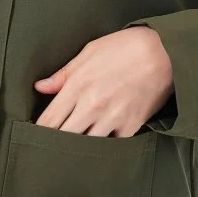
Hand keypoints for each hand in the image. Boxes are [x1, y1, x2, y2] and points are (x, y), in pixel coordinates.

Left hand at [32, 25, 173, 136]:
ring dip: (79, 146)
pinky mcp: (131, 126)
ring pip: (87, 145)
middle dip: (54, 143)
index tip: (33, 136)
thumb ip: (62, 74)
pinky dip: (105, 145)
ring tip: (73, 148)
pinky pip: (112, 144)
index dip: (38, 131)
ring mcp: (112, 118)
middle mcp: (93, 106)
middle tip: (48, 147)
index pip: (49, 119)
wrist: (164, 53)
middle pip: (63, 137)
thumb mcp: (88, 53)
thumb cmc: (125, 48)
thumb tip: (40, 87)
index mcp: (78, 86)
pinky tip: (100, 142)